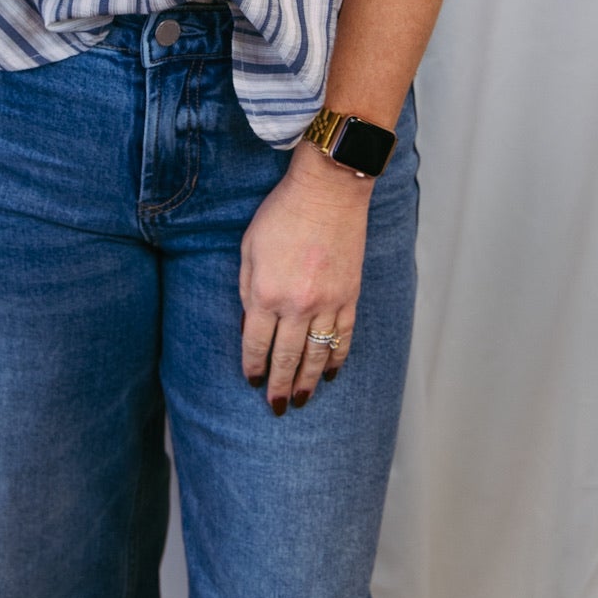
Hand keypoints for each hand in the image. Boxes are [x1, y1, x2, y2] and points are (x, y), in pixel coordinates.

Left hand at [239, 140, 373, 412]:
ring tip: (303, 401)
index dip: (254, 367)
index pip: (256, 344)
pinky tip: (330, 373)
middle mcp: (297, 305)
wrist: (328, 190)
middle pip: (286, 358)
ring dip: (308, 381)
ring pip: (316, 355)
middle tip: (278, 407)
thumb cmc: (282, 213)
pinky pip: (343, 337)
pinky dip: (337, 358)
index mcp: (266, 293)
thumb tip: (252, 321)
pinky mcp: (350, 296)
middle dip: (280, 386)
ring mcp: (327, 303)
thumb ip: (248, 288)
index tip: (253, 382)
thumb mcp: (249, 248)